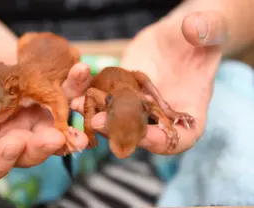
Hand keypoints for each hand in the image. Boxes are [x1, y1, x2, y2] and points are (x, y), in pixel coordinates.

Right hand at [0, 40, 90, 183]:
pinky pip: (70, 101)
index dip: (0, 161)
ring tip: (78, 109)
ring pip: (58, 130)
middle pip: (29, 153)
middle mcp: (13, 135)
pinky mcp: (54, 103)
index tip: (12, 145)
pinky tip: (80, 72)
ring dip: (71, 122)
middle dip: (43, 147)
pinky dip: (78, 89)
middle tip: (55, 138)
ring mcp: (37, 122)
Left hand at [71, 11, 226, 154]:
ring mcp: (139, 104)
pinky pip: (105, 98)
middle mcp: (160, 115)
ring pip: (116, 118)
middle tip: (98, 122)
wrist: (180, 35)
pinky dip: (89, 96)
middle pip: (140, 133)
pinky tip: (75, 91)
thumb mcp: (211, 31)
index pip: (180, 138)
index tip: (147, 137)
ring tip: (78, 105)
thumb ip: (207, 31)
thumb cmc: (203, 36)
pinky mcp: (122, 91)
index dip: (163, 141)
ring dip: (96, 115)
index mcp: (190, 110)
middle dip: (118, 130)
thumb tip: (195, 29)